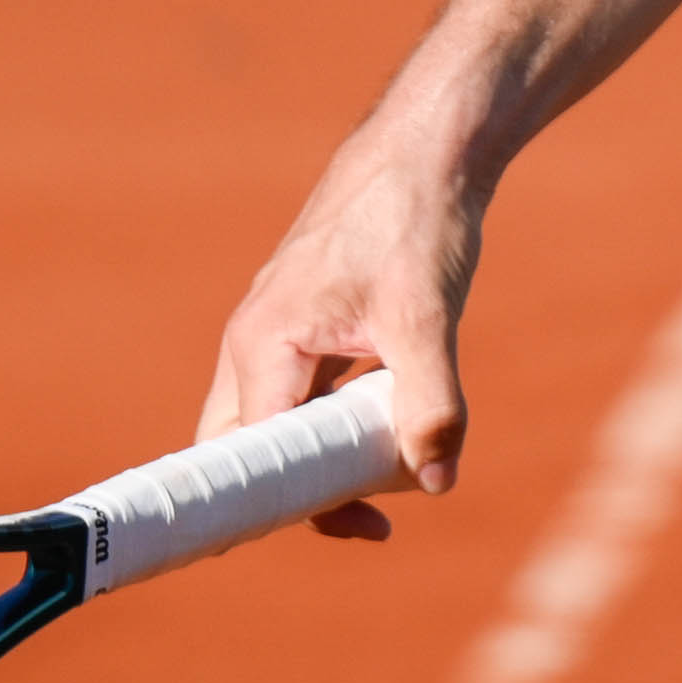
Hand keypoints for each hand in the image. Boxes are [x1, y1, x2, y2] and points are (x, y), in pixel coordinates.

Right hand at [201, 113, 485, 536]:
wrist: (427, 149)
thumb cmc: (414, 221)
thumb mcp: (428, 317)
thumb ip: (430, 405)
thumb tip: (435, 482)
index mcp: (263, 346)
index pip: (251, 460)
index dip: (286, 509)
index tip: (347, 533)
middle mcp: (254, 345)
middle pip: (245, 454)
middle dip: (298, 498)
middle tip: (372, 525)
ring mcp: (276, 336)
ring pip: (276, 428)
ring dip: (322, 465)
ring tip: (389, 494)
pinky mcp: (307, 329)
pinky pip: (302, 401)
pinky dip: (337, 431)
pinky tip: (390, 441)